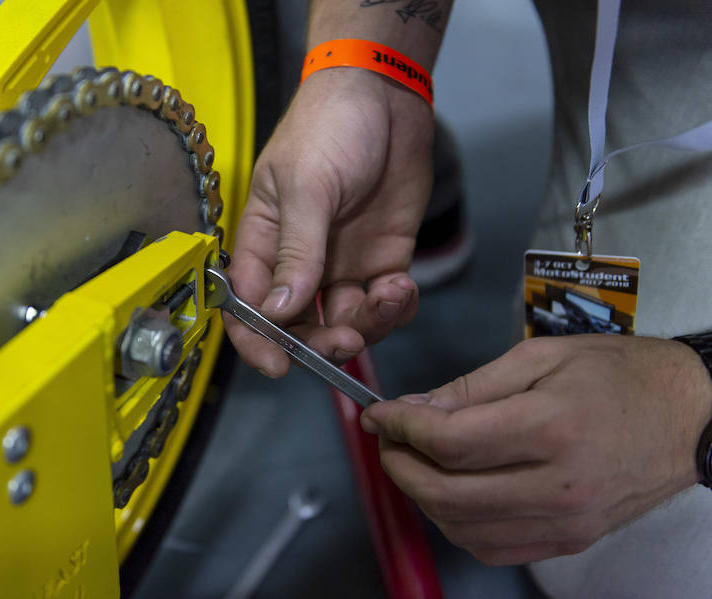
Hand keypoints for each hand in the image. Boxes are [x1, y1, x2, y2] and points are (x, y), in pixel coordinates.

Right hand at [228, 68, 432, 376]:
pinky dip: (395, 308)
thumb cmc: (329, 127)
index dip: (257, 340)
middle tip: (345, 339)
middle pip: (299, 325)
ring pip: (346, 321)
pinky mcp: (382, 259)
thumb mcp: (306, 186)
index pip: (248, 304)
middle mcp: (300, 261)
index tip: (278, 365)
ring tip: (387, 295)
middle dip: (321, 341)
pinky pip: (385, 304)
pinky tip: (401, 287)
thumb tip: (278, 311)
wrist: (387, 96)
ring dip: (366, 326)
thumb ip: (296, 251)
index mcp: (264, 242)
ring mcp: (342, 263)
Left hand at [360, 334, 711, 564]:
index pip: (449, 441)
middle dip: (400, 466)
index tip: (379, 414)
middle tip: (388, 440)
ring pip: (462, 528)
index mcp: (551, 427)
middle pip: (446, 494)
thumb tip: (417, 409)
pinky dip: (457, 524)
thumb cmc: (620, 376)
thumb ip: (472, 387)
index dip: (400, 428)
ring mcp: (565, 521)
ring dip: (423, 496)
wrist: (689, 416)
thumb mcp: (541, 357)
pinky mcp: (570, 539)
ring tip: (417, 461)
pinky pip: (492, 547)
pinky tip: (452, 492)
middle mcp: (558, 484)